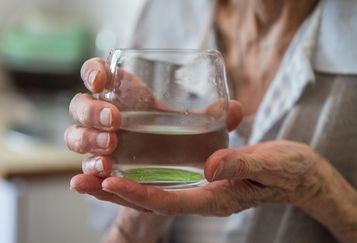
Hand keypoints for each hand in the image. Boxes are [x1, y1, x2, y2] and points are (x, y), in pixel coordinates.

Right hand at [65, 57, 242, 208]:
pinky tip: (89, 181)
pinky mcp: (102, 168)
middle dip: (92, 112)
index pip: (98, 74)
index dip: (93, 72)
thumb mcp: (197, 127)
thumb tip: (234, 109)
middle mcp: (106, 116)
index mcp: (125, 95)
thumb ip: (214, 118)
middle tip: (114, 122)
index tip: (102, 78)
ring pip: (76, 137)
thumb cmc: (180, 139)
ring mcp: (100, 142)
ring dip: (88, 142)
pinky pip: (85, 170)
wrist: (171, 173)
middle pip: (81, 106)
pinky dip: (85, 175)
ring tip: (109, 151)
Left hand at [71, 138, 328, 215]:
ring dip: (124, 186)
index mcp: (218, 198)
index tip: (108, 181)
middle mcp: (206, 199)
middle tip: (81, 181)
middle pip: (153, 201)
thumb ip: (240, 164)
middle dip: (117, 193)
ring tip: (91, 175)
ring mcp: (206, 192)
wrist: (303, 176)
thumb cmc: (290, 169)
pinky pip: (169, 183)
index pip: (170, 201)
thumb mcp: (270, 163)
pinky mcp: (208, 181)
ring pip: (157, 193)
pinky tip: (129, 166)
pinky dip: (144, 178)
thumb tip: (207, 166)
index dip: (138, 193)